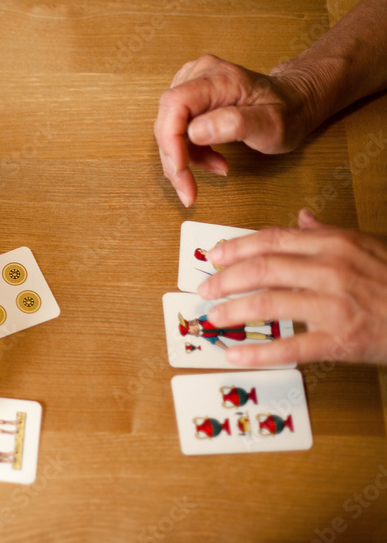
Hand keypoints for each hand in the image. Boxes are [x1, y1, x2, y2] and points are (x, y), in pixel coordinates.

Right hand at [154, 54, 317, 206]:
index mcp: (220, 78)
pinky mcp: (190, 96)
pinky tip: (212, 158)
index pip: (175, 104)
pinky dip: (188, 151)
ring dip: (184, 157)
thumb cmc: (287, 112)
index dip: (170, 140)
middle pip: (167, 120)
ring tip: (216, 166)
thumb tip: (195, 132)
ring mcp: (192, 83)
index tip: (180, 171)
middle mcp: (200, 74)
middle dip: (174, 158)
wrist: (295, 101)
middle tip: (189, 189)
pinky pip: (176, 128)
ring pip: (169, 128)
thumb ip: (236, 124)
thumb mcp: (273, 124)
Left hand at [197, 208, 386, 365]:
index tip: (213, 256)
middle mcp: (331, 270)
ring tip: (214, 319)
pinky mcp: (341, 340)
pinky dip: (258, 353)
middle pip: (261, 269)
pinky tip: (237, 355)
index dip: (235, 248)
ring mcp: (335, 306)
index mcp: (334, 244)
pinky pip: (290, 347)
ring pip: (268, 304)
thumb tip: (302, 218)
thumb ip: (329, 233)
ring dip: (233, 312)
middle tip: (205, 291)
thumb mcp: (367, 246)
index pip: (272, 240)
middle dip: (225, 280)